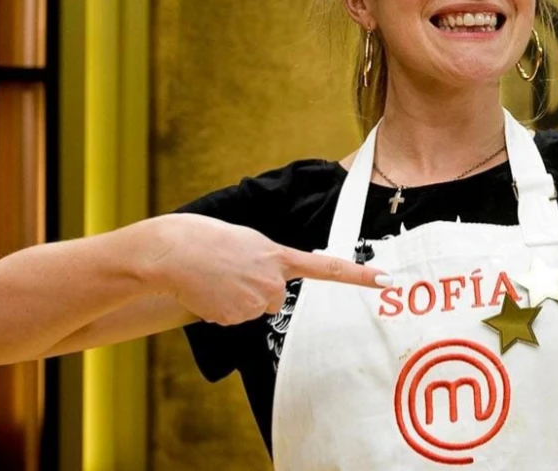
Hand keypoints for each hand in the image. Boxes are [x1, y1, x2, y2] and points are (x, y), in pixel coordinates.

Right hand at [146, 213, 389, 325]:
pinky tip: (209, 290)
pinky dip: (223, 307)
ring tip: (218, 277)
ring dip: (239, 296)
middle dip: (260, 288)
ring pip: (255, 308)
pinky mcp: (233, 319)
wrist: (171, 252)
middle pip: (277, 297)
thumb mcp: (249, 241)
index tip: (386, 280)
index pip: (328, 268)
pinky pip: (235, 317)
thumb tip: (272, 282)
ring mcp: (253, 303)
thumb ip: (269, 259)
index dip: (358, 276)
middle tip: (233, 271)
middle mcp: (272, 283)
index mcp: (279, 257)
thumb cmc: (207, 238)